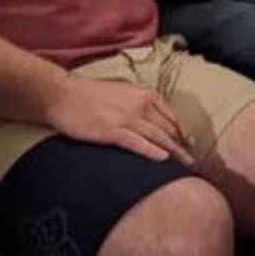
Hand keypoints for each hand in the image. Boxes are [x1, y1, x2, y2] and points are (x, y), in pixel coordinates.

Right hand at [43, 75, 193, 164]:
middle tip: (191, 160)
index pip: (171, 116)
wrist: (63, 94)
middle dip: (182, 145)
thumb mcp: (123, 90)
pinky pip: (138, 143)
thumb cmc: (90, 93)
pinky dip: (153, 151)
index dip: (183, 131)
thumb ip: (139, 101)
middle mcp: (141, 105)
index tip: (190, 142)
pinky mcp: (112, 131)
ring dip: (174, 152)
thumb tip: (151, 116)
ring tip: (183, 164)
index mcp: (145, 94)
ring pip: (158, 137)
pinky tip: (163, 159)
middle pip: (168, 129)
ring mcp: (127, 118)